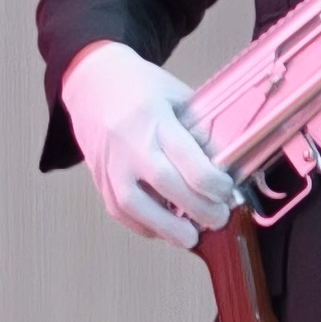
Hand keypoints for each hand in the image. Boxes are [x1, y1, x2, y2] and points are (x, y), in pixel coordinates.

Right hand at [61, 42, 238, 248]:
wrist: (92, 84)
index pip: (188, 158)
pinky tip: (163, 229)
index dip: (213, 183)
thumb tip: (226, 166)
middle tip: (219, 218)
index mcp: (153, 116)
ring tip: (190, 238)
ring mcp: (109, 162)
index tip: (228, 191)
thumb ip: (198, 128)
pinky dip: (143, 226)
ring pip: (133, 204)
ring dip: (166, 227)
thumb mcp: (176, 95)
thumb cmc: (140, 88)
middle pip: (164, 183)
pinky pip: (118, 210)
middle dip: (197, 209)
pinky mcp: (98, 177)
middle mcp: (128, 141)